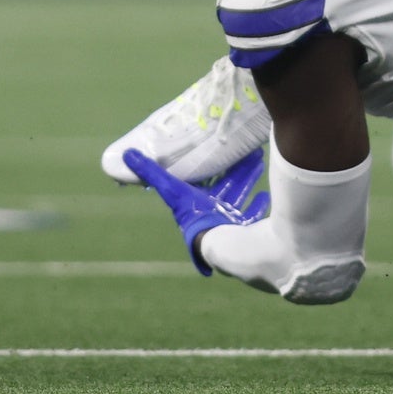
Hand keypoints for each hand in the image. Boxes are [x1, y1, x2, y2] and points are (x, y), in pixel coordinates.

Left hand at [122, 146, 269, 275]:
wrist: (219, 243)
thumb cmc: (194, 217)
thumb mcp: (172, 191)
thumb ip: (152, 173)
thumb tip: (126, 153)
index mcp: (197, 206)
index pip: (205, 182)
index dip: (212, 166)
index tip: (222, 150)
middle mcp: (213, 214)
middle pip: (227, 186)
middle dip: (237, 170)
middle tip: (250, 152)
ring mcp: (231, 223)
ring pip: (241, 194)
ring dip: (249, 179)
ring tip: (259, 162)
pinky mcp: (247, 230)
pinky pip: (253, 216)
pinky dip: (258, 204)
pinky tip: (266, 194)